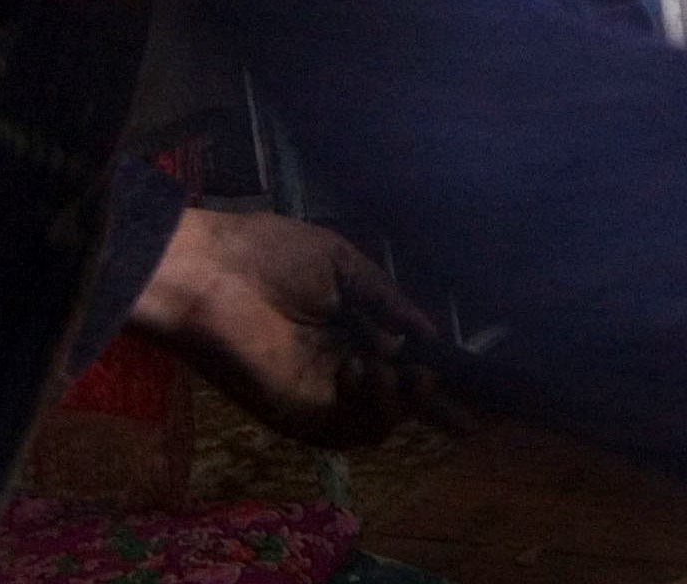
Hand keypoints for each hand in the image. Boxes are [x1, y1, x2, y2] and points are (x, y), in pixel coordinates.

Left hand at [128, 208, 443, 448]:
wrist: (213, 272)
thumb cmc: (269, 255)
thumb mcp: (345, 265)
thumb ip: (387, 300)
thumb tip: (430, 333)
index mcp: (345, 330)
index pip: (398, 362)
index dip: (432, 377)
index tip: (473, 391)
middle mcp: (335, 368)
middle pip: (396, 402)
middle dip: (426, 397)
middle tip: (428, 376)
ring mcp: (317, 395)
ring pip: (378, 422)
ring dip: (399, 403)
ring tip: (391, 371)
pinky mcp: (297, 415)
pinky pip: (349, 432)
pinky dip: (372, 410)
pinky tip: (362, 372)